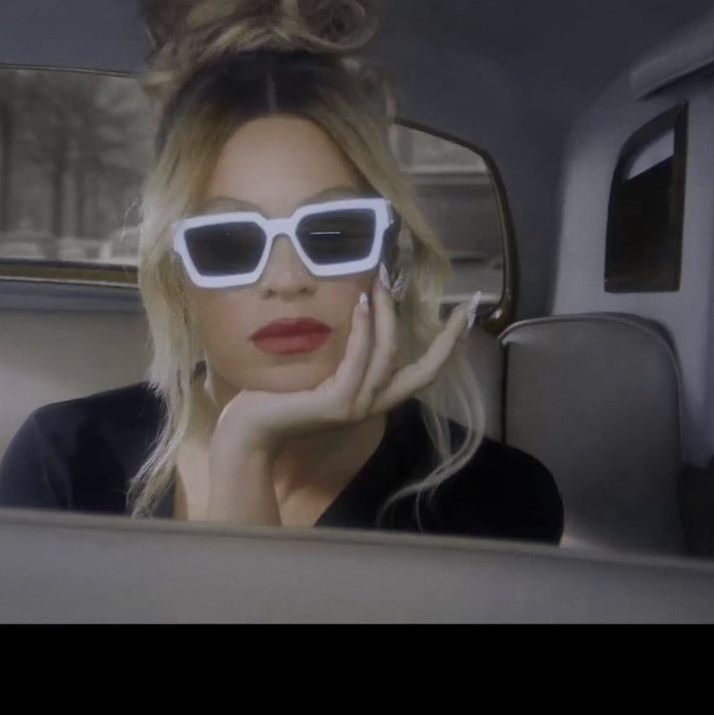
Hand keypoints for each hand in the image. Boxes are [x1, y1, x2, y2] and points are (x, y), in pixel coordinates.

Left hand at [213, 271, 479, 459]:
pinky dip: (363, 331)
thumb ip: (341, 348)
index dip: (446, 346)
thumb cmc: (278, 395)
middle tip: (455, 302)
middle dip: (445, 340)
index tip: (463, 314)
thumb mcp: (319, 367)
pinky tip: (360, 305)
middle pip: (423, 372)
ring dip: (387, 316)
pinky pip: (358, 361)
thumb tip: (351, 301)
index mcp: (372, 396)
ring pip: (387, 356)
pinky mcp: (337, 405)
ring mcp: (356, 407)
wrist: (249, 430)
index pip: (420, 373)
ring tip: (380, 283)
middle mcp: (372, 405)